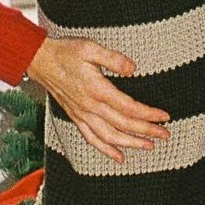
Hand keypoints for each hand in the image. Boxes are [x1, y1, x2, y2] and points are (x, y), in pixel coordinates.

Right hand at [28, 36, 168, 163]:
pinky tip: (119, 156)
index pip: (128, 107)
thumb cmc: (66, 52)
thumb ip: (113, 59)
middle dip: (146, 131)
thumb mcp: (90, 48)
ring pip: (108, 136)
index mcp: (96, 90)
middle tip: (165, 135)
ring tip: (148, 147)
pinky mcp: (75, 117)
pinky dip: (106, 149)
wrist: (39, 60)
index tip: (164, 116)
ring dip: (130, 143)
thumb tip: (133, 68)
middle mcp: (89, 107)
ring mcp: (81, 114)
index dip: (148, 114)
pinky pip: (91, 139)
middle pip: (122, 125)